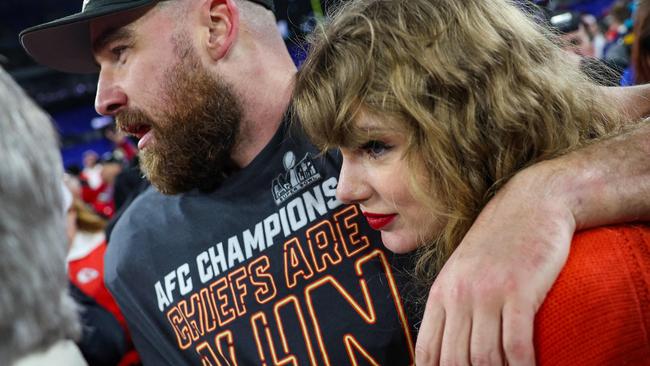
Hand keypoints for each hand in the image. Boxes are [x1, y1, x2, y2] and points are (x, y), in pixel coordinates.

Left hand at [415, 166, 575, 365]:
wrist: (531, 202)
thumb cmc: (499, 240)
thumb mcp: (464, 269)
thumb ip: (452, 302)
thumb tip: (447, 342)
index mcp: (442, 292)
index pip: (427, 349)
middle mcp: (459, 294)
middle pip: (454, 359)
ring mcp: (488, 292)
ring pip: (484, 357)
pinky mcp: (519, 290)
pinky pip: (516, 343)